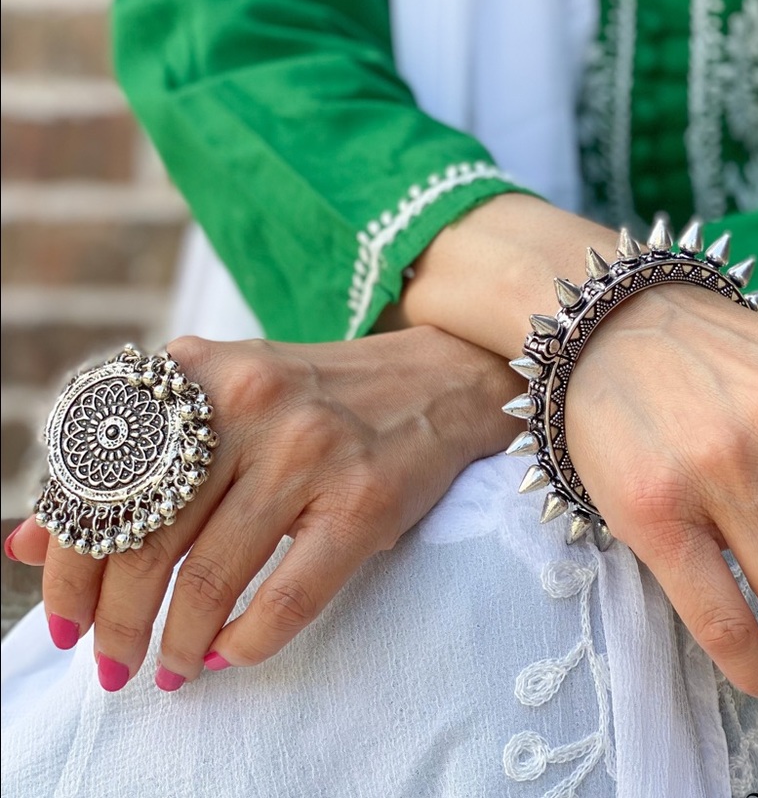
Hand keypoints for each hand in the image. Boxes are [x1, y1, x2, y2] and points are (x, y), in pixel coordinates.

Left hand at [7, 326, 519, 690]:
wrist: (434, 380)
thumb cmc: (315, 400)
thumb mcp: (221, 405)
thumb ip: (127, 465)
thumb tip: (24, 542)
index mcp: (201, 372)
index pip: (101, 484)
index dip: (67, 566)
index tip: (66, 621)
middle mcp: (251, 401)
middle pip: (147, 537)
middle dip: (115, 621)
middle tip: (110, 663)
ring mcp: (313, 449)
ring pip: (211, 576)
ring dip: (175, 642)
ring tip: (168, 669)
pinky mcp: (366, 499)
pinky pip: (289, 597)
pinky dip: (246, 641)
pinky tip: (228, 652)